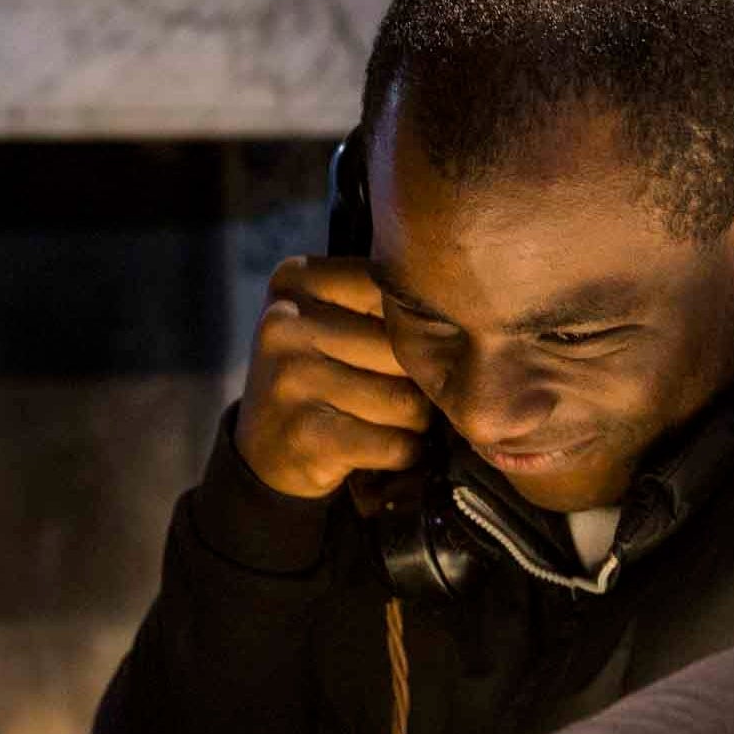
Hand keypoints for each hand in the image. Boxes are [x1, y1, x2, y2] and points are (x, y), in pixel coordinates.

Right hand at [233, 256, 428, 498]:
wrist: (264, 451)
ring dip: (413, 422)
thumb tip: (469, 309)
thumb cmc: (318, 374)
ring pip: (407, 401)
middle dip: (417, 381)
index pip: (395, 292)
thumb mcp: (329, 319)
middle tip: (396, 393)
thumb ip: (382, 300)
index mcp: (296, 281)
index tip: (408, 348)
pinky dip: (401, 453)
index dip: (419, 327)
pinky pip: (394, 443)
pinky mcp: (307, 435)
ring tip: (384, 421)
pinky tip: (376, 448)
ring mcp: (292, 379)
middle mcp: (285, 324)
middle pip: (405, 350)